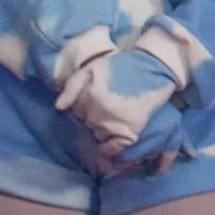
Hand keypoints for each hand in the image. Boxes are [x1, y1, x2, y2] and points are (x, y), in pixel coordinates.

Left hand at [59, 47, 183, 161]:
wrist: (154, 67)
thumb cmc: (124, 65)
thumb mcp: (93, 69)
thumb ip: (72, 86)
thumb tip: (59, 107)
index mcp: (86, 98)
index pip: (77, 112)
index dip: (87, 108)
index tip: (96, 104)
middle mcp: (96, 114)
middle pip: (88, 124)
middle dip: (96, 118)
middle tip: (109, 110)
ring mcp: (113, 124)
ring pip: (99, 135)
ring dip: (105, 130)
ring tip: (116, 120)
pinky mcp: (130, 132)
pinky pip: (113, 149)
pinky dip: (112, 147)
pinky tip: (116, 139)